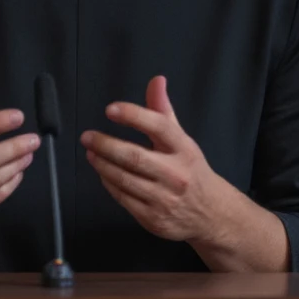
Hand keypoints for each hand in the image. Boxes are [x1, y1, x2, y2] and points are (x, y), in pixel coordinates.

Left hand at [80, 75, 218, 246]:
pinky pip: (124, 198)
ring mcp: (164, 198)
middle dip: (107, 145)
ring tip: (91, 152)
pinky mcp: (153, 218)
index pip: (159, 126)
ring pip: (125, 179)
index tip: (111, 110)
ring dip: (103, 164)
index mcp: (184, 149)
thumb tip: (156, 80)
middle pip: (135, 157)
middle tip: (87, 136)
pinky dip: (109, 183)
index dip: (133, 115)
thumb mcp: (182, 139)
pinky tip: (102, 172)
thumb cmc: (191, 170)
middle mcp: (175, 174)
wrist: (210, 214)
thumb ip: (163, 110)